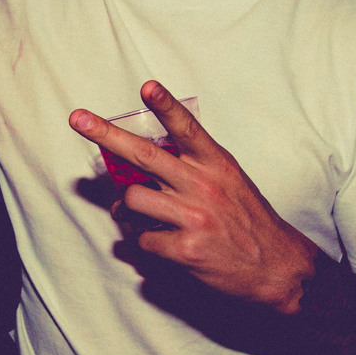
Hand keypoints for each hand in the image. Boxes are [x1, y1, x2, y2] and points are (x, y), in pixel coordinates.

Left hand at [68, 81, 316, 314]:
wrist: (278, 268)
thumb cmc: (249, 223)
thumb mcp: (230, 182)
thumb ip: (193, 168)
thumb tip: (145, 167)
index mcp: (217, 164)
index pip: (187, 127)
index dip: (165, 105)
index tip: (147, 86)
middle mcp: (203, 185)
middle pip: (143, 154)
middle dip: (105, 134)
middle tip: (77, 119)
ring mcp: (194, 217)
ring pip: (132, 199)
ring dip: (126, 208)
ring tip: (136, 215)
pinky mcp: (186, 248)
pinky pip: (143, 239)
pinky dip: (144, 243)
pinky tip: (161, 245)